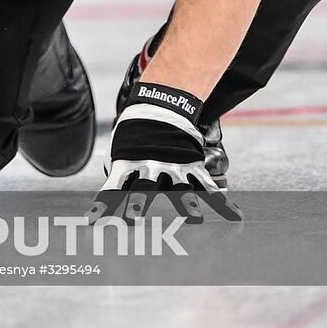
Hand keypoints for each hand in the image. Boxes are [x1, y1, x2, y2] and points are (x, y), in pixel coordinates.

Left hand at [90, 81, 241, 223]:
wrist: (160, 105)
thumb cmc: (136, 136)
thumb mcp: (120, 152)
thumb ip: (116, 176)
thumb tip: (101, 207)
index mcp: (129, 165)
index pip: (113, 190)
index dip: (103, 206)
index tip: (91, 222)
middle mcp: (150, 168)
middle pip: (144, 191)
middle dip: (138, 207)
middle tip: (132, 221)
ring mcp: (173, 168)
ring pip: (180, 191)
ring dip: (187, 208)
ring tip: (196, 220)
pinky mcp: (191, 166)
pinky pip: (207, 185)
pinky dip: (222, 203)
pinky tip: (235, 216)